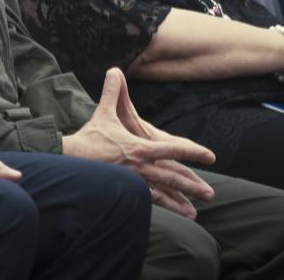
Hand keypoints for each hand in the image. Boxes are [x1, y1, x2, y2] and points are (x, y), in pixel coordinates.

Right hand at [64, 69, 215, 217]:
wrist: (72, 159)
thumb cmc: (90, 137)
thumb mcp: (104, 113)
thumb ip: (112, 92)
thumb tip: (114, 70)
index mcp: (140, 148)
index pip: (173, 149)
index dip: (193, 152)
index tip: (210, 156)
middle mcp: (141, 167)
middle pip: (173, 177)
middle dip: (193, 186)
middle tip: (211, 193)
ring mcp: (134, 181)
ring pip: (163, 193)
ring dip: (180, 204)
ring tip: (194, 214)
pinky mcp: (125, 191)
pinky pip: (147, 200)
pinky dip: (160, 206)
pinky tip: (167, 213)